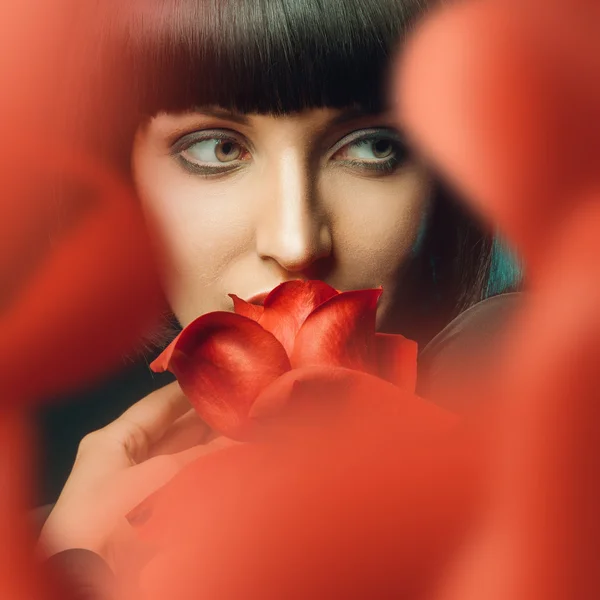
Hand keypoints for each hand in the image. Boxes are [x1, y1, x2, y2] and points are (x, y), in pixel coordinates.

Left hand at [38, 382, 233, 569]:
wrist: (90, 576)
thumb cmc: (112, 515)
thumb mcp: (159, 476)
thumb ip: (203, 456)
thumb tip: (242, 439)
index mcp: (112, 441)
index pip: (155, 406)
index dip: (187, 390)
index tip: (218, 376)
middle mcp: (126, 459)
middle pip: (173, 430)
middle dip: (207, 419)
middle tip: (242, 404)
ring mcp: (140, 486)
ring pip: (183, 455)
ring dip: (211, 444)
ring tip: (245, 427)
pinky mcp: (154, 510)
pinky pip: (186, 481)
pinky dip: (208, 470)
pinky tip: (234, 458)